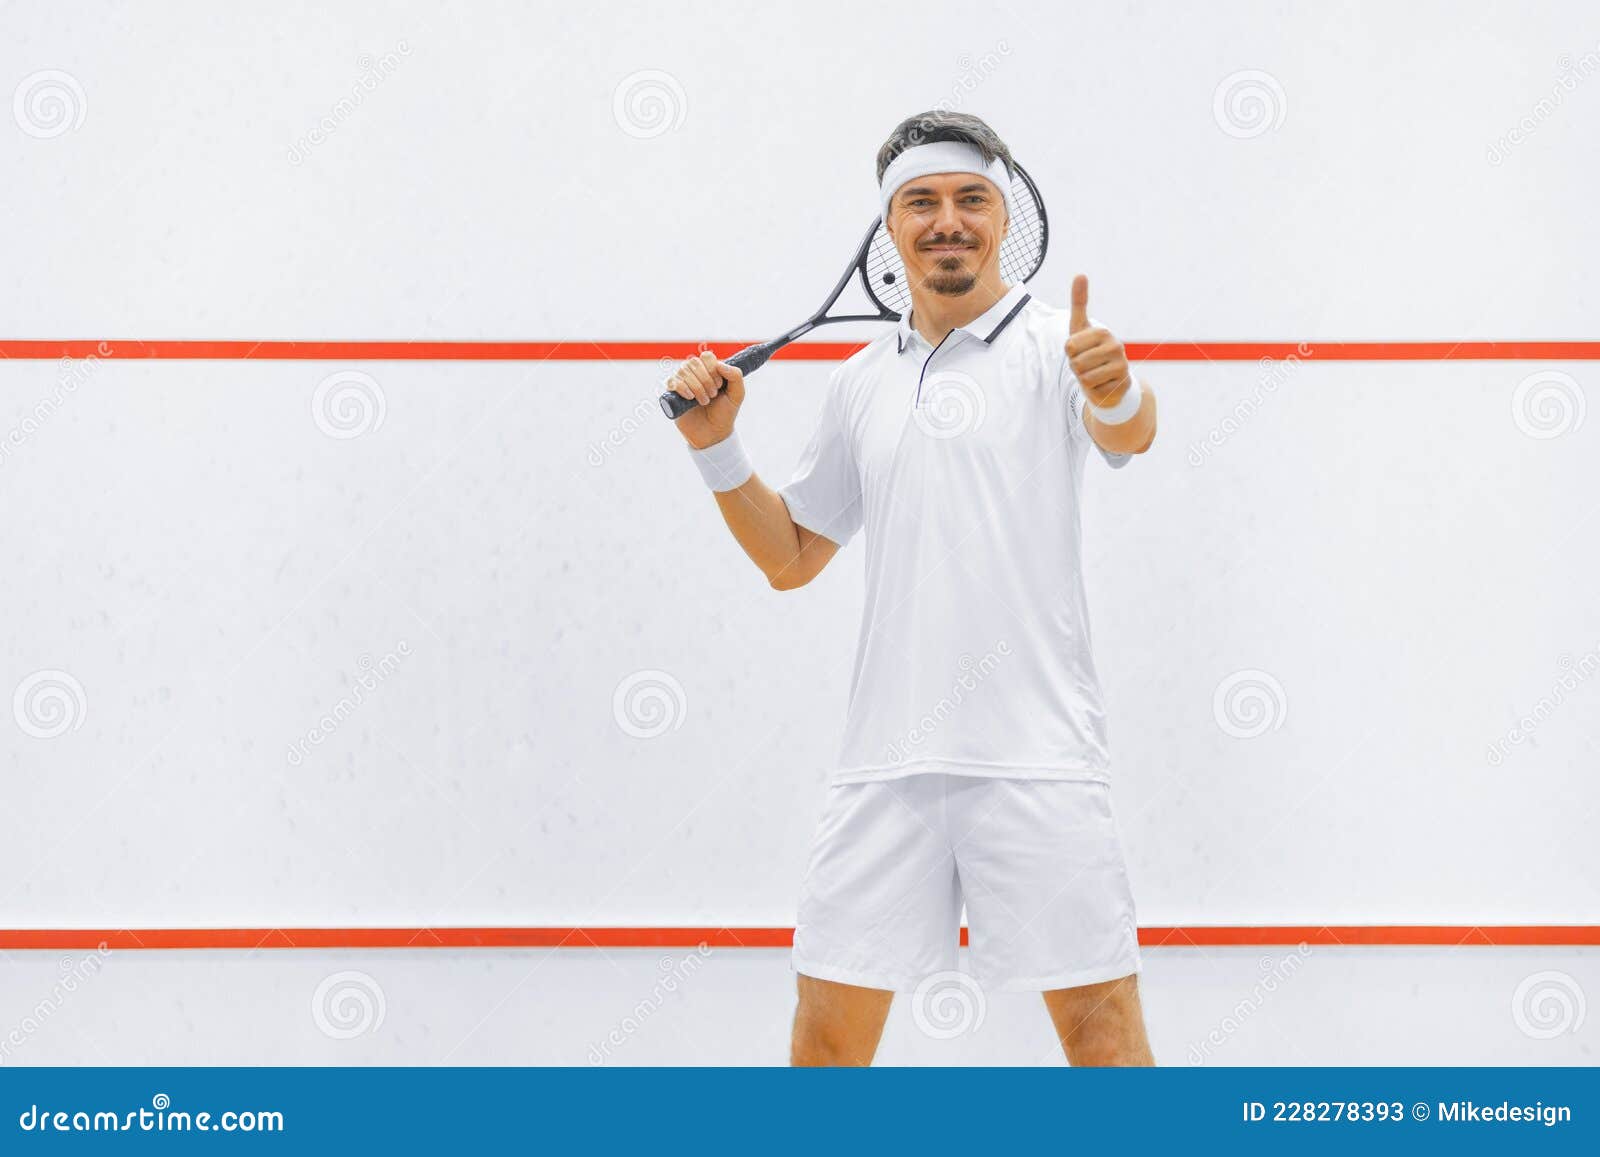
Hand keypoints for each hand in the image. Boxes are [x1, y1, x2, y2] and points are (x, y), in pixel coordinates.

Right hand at [667, 350, 743, 448]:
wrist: (713, 433)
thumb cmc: (725, 413)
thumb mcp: (737, 395)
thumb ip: (735, 376)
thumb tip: (720, 364)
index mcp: (709, 371)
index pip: (706, 357)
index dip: (712, 368)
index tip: (719, 385)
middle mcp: (694, 374)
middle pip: (694, 362)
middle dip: (705, 379)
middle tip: (713, 395)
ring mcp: (682, 383)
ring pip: (683, 371)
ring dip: (696, 386)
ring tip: (704, 401)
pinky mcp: (672, 394)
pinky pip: (672, 382)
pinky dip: (682, 388)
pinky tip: (690, 398)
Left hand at [1066, 274, 1133, 409]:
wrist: (1108, 377)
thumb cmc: (1089, 350)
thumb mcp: (1079, 327)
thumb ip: (1079, 301)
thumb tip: (1080, 274)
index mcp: (1101, 332)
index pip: (1069, 346)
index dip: (1069, 353)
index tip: (1079, 350)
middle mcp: (1115, 346)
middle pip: (1076, 363)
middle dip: (1076, 367)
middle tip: (1087, 364)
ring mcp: (1121, 365)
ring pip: (1084, 377)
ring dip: (1084, 379)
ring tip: (1094, 373)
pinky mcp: (1122, 383)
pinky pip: (1093, 389)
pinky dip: (1094, 389)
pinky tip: (1102, 383)